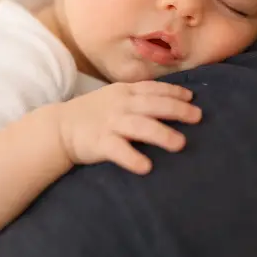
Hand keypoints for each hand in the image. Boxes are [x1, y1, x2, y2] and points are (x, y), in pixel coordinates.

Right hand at [57, 81, 201, 173]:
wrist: (58, 127)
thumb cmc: (94, 113)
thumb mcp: (116, 97)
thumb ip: (139, 98)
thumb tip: (172, 100)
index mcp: (125, 92)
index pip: (154, 89)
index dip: (174, 92)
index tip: (192, 98)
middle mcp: (120, 105)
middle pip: (153, 105)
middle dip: (177, 110)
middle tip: (197, 117)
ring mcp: (110, 123)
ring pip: (140, 126)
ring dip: (161, 134)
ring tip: (180, 144)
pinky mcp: (99, 143)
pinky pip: (118, 150)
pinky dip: (132, 158)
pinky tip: (146, 167)